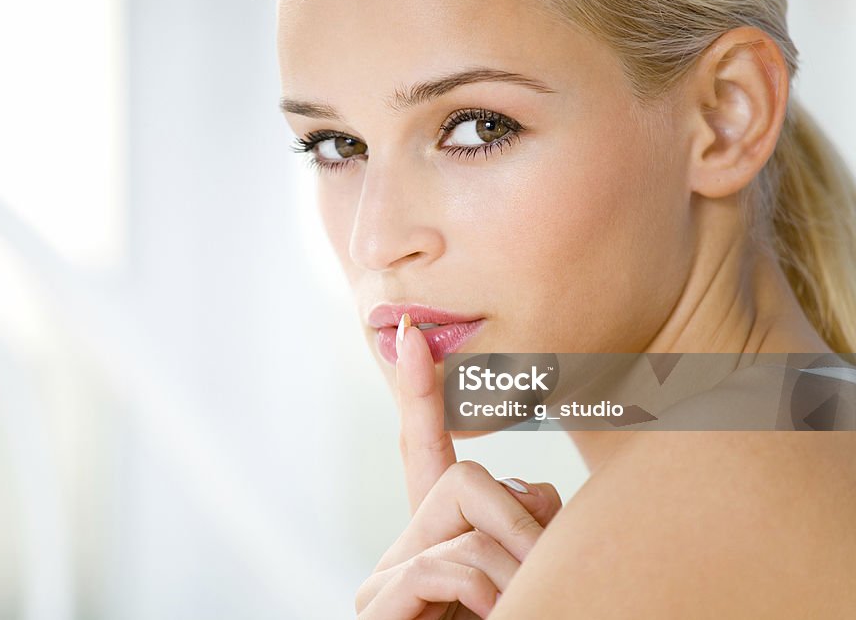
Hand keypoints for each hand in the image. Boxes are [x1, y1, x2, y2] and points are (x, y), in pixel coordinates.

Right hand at [355, 317, 562, 618]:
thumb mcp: (529, 577)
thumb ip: (529, 528)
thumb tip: (535, 488)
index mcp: (437, 539)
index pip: (422, 449)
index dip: (419, 391)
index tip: (412, 333)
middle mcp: (402, 549)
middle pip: (463, 475)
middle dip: (523, 518)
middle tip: (546, 574)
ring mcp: (384, 581)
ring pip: (463, 510)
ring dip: (520, 561)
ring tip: (527, 606)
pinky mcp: (377, 608)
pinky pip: (448, 564)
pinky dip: (488, 589)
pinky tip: (496, 616)